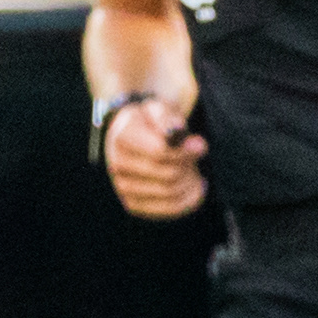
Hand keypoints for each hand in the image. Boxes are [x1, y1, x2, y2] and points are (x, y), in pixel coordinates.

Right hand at [105, 96, 206, 218]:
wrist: (132, 135)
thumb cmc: (152, 121)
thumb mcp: (159, 109)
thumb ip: (167, 118)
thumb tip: (176, 135)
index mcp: (122, 138)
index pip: (160, 154)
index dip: (185, 151)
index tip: (199, 143)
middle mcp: (118, 165)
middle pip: (168, 175)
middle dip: (189, 165)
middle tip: (197, 153)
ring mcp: (123, 187)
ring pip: (171, 193)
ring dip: (190, 181)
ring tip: (193, 168)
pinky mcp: (133, 204)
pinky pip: (169, 209)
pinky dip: (189, 200)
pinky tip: (194, 185)